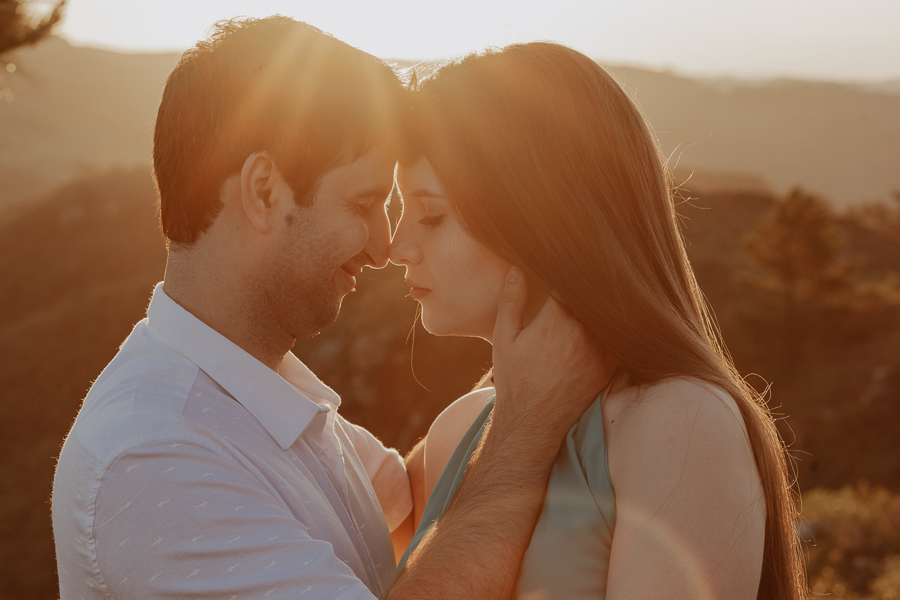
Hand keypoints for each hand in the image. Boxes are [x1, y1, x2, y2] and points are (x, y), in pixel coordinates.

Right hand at [491, 267, 616, 443]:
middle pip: (599, 292)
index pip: (576, 277)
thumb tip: (517, 267)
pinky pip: (621, 337)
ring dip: (611, 298)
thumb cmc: (514, 378)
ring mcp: (602, 351)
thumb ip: (512, 300)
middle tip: (600, 256)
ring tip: (613, 279)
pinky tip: (617, 312)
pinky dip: (619, 324)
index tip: (577, 248)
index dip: (576, 261)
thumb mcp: (505, 336)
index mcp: (558, 320)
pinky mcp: (610, 366)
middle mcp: (585, 333)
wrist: (533, 422)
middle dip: (597, 274)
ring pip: (614, 313)